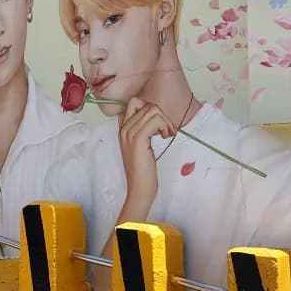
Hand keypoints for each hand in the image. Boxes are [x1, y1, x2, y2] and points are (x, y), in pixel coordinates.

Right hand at [117, 97, 173, 220]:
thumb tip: (154, 117)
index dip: (150, 108)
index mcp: (123, 129)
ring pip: (152, 109)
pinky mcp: (138, 139)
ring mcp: (129, 133)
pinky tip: (166, 136)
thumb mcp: (140, 146)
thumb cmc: (142, 171)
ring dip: (165, 120)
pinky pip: (155, 120)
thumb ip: (143, 131)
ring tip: (167, 134)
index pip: (135, 102)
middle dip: (162, 114)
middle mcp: (124, 128)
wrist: (139, 188)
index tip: (158, 124)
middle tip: (167, 131)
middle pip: (146, 104)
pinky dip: (165, 125)